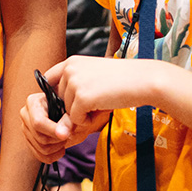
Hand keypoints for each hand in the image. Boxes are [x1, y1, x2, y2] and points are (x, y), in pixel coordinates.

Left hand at [51, 54, 168, 125]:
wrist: (143, 80)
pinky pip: (75, 120)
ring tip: (102, 104)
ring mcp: (75, 83)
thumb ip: (74, 99)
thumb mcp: (93, 83)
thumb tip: (60, 129)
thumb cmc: (122, 81)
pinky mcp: (82, 98)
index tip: (71, 101)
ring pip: (67, 111)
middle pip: (58, 100)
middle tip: (97, 102)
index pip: (49, 81)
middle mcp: (69, 69)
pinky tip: (102, 110)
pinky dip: (88, 121)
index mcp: (71, 62)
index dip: (56, 95)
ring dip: (83, 115)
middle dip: (74, 108)